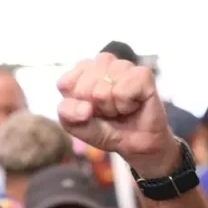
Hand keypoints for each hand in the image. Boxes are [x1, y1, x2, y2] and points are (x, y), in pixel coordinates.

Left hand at [57, 53, 178, 178]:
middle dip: (95, 108)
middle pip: (83, 87)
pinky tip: (132, 105)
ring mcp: (123, 66)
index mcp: (83, 71)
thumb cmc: (107, 130)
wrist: (136, 144)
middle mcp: (102, 63)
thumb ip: (67, 113)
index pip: (65, 84)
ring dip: (111, 107)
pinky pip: (122, 91)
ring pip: (102, 89)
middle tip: (109, 112)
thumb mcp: (77, 126)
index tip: (90, 111)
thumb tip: (85, 107)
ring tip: (120, 109)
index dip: (77, 105)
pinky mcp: (143, 74)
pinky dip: (125, 106)